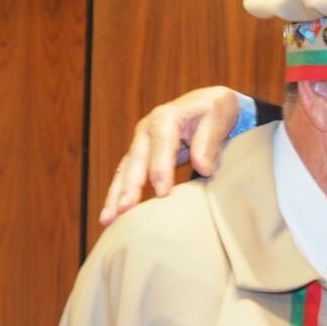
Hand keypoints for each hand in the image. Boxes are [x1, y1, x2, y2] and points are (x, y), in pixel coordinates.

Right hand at [100, 85, 242, 223]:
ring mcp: (140, 143)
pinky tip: (111, 218)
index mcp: (166, 117)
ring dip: (115, 196)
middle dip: (130, 186)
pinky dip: (118, 197)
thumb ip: (209, 141)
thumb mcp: (218, 117)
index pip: (160, 143)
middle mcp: (146, 129)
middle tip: (126, 210)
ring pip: (125, 171)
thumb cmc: (214, 111)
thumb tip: (204, 168)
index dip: (160, 168)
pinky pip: (126, 177)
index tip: (162, 193)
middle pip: (136, 159)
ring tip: (108, 220)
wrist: (206, 105)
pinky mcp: (140, 157)